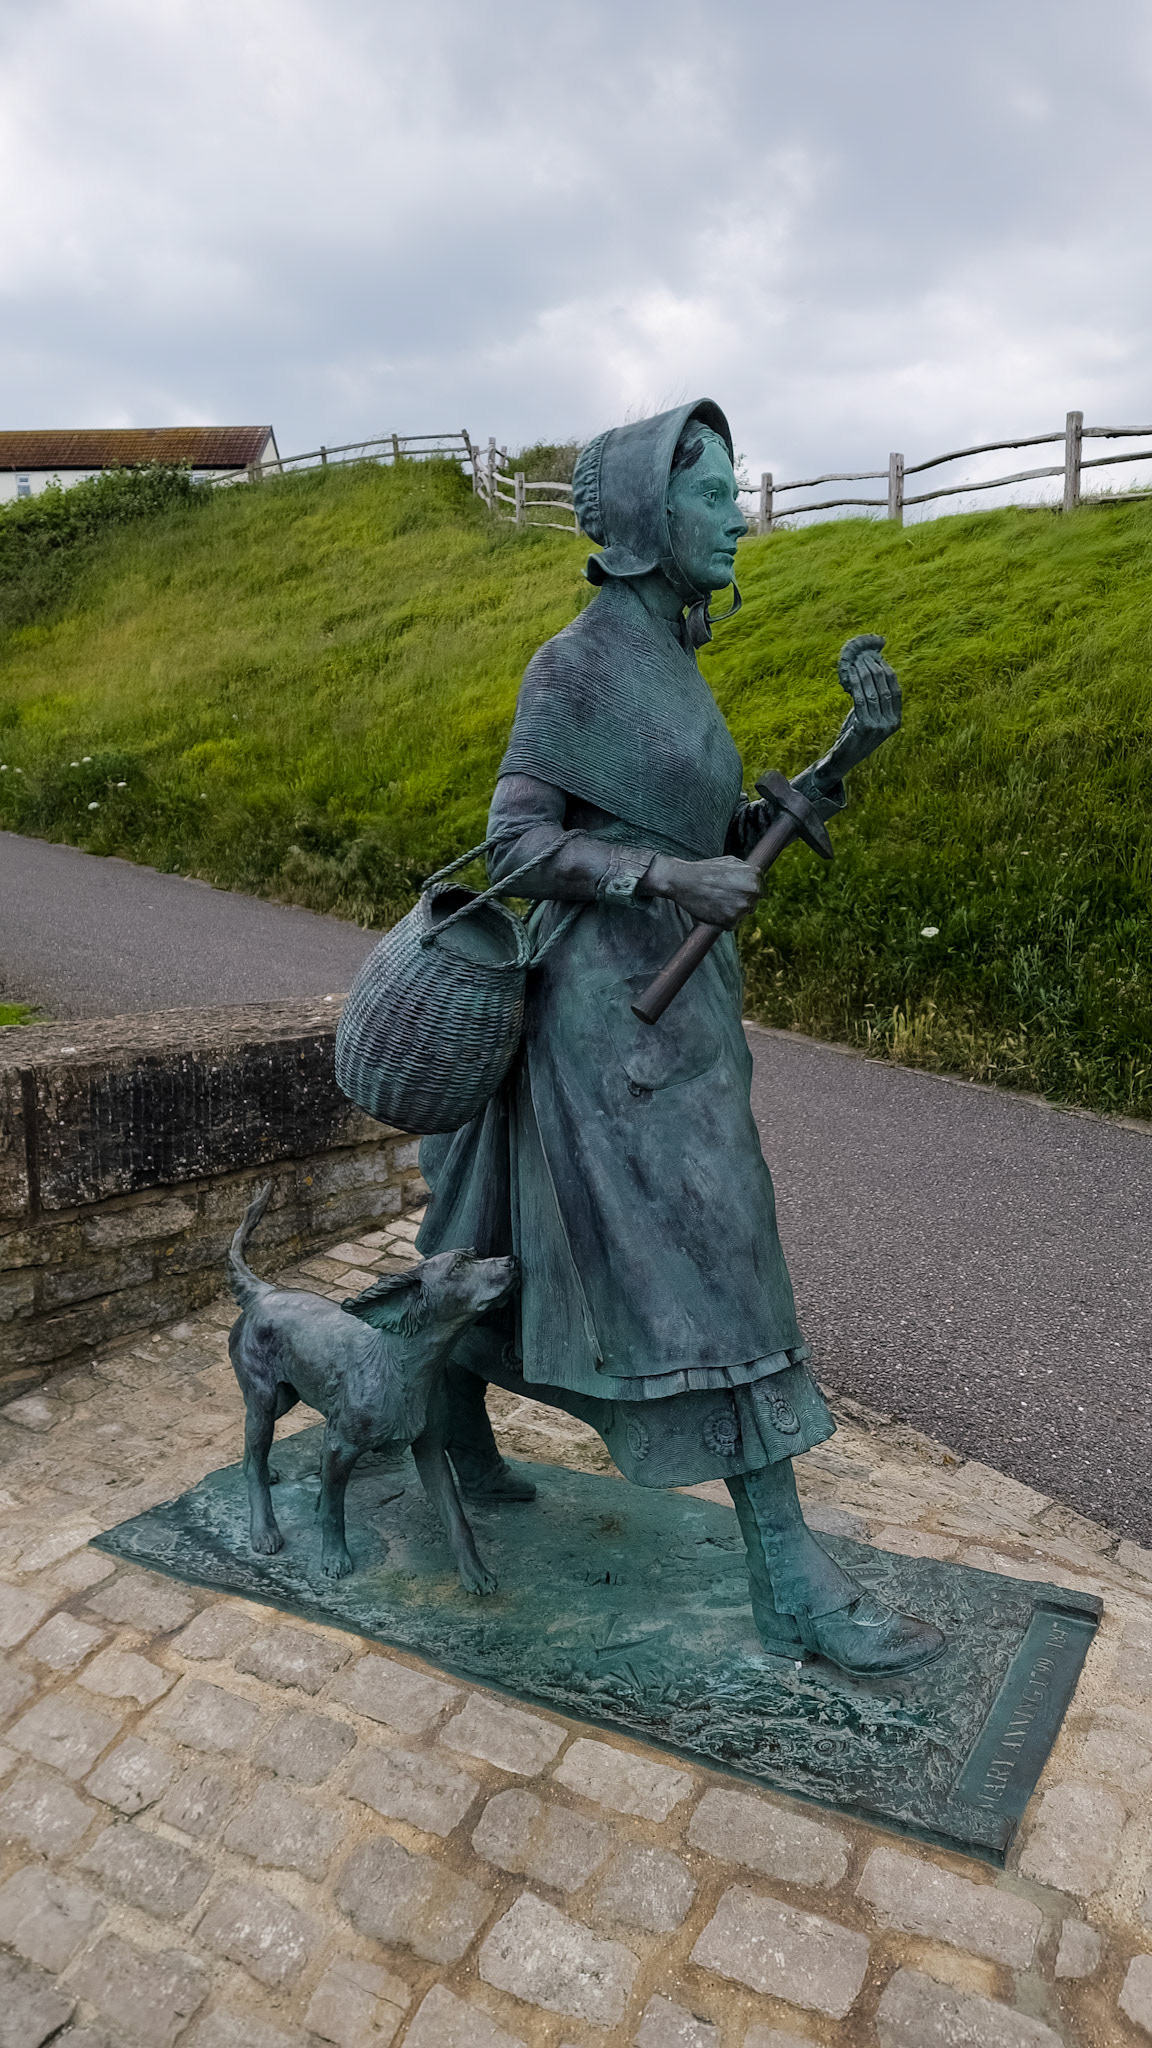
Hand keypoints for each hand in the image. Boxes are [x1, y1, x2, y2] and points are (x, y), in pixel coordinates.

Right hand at [642, 854, 759, 927]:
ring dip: (731, 913)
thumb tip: (756, 879)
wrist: (684, 880)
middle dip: (740, 904)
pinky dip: (722, 921)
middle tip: (722, 898)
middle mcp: (752, 891)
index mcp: (755, 876)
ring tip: (715, 902)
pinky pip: (731, 925)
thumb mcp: (730, 862)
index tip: (736, 893)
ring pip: (742, 916)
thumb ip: (746, 871)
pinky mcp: (731, 920)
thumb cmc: (705, 870)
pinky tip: (712, 910)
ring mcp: (742, 906)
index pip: (760, 892)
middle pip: (752, 906)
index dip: (747, 894)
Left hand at [838, 634, 900, 744]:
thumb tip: (872, 671)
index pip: (896, 690)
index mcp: (896, 720)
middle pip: (885, 689)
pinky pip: (861, 700)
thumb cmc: (854, 735)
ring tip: (856, 662)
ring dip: (864, 674)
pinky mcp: (865, 727)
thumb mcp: (869, 716)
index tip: (878, 659)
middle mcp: (891, 723)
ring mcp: (879, 726)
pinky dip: (856, 684)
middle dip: (875, 670)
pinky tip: (851, 675)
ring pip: (873, 693)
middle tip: (865, 657)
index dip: (888, 672)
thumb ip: (874, 700)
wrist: (843, 759)